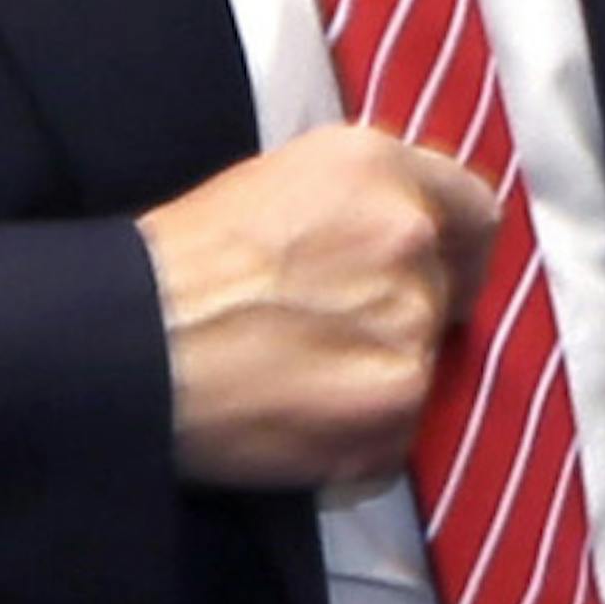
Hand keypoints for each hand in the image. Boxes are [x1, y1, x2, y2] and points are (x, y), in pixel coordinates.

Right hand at [141, 125, 500, 495]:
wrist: (130, 343)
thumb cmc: (180, 264)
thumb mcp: (279, 182)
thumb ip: (361, 201)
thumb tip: (408, 240)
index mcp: (379, 169)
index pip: (474, 212)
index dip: (456, 251)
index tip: (437, 277)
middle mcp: (408, 237)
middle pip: (444, 293)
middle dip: (399, 316)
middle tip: (325, 335)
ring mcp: (409, 325)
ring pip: (422, 363)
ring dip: (375, 377)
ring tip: (297, 379)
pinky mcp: (394, 405)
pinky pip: (399, 430)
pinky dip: (357, 434)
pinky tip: (296, 417)